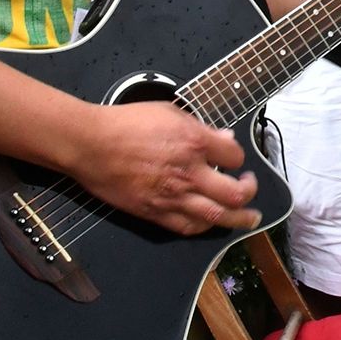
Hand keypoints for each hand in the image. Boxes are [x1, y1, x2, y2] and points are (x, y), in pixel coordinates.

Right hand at [69, 101, 261, 235]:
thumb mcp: (169, 112)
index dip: (238, 157)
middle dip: (249, 192)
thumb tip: (224, 138)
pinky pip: (187, 227)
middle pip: (234, 193)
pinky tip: (211, 222)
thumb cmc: (127, 122)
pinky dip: (204, 226)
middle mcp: (189, 172)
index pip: (234, 155)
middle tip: (250, 188)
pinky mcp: (155, 212)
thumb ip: (200, 128)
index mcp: (194, 142)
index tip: (233, 158)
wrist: (91, 144)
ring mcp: (172, 196)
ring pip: (216, 216)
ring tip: (249, 219)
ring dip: (238, 219)